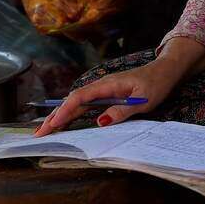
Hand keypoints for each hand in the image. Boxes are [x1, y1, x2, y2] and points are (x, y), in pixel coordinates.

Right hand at [34, 56, 185, 136]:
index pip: (80, 98)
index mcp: (108, 85)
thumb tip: (99, 121)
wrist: (164, 71)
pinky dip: (71, 112)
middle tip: (39, 133)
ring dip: (60, 115)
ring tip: (46, 129)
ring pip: (76, 102)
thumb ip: (122, 110)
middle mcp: (101, 85)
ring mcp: (102, 89)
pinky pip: (84, 103)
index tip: (53, 125)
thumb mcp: (143, 100)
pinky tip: (64, 120)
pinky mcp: (105, 93)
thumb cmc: (156, 84)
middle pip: (73, 100)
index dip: (65, 111)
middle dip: (55, 116)